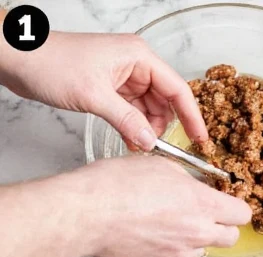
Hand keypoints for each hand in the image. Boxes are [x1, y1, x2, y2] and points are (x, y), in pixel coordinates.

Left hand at [0, 31, 206, 150]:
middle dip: (164, 127)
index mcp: (139, 57)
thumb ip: (127, 121)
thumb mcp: (93, 95)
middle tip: (161, 150)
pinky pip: (131, 112)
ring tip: (140, 147)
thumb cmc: (49, 61)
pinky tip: (130, 141)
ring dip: (147, 129)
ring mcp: (122, 77)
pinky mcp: (109, 88)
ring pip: (148, 109)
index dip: (192, 116)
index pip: (177, 89)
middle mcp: (135, 65)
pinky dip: (132, 127)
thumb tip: (150, 141)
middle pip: (165, 101)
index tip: (201, 140)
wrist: (15, 57)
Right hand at [66, 155, 251, 256]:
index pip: (242, 214)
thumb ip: (187, 180)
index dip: (234, 207)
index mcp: (202, 204)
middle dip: (222, 227)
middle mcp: (197, 233)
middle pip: (231, 238)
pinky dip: (169, 249)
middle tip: (205, 216)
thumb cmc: (116, 186)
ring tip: (170, 223)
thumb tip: (194, 186)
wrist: (86, 214)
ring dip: (195, 239)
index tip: (226, 203)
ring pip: (203, 250)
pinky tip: (150, 234)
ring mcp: (179, 254)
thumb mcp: (160, 166)